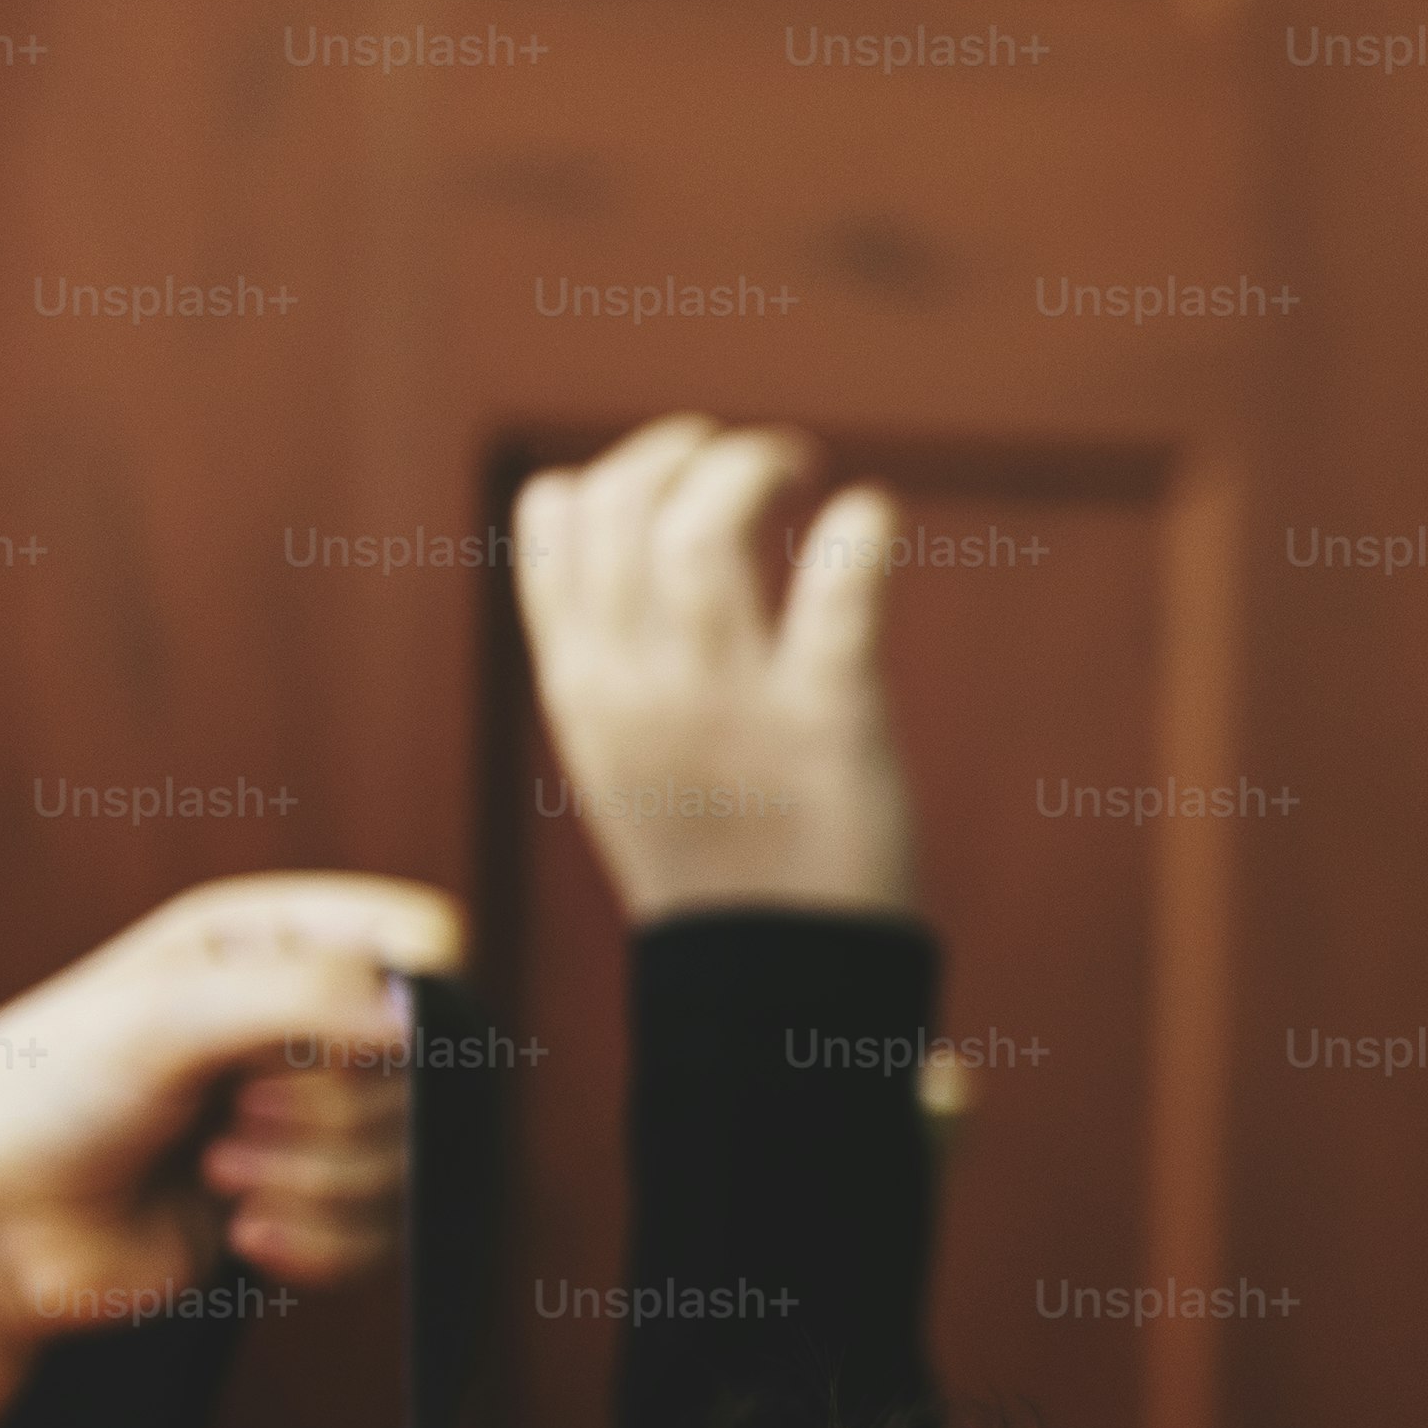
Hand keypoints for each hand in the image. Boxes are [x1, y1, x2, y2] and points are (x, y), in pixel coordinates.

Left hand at [0, 873, 462, 1427]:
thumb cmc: (47, 1093)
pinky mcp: (315, 1209)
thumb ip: (301, 996)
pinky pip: (385, 1237)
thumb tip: (414, 1027)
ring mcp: (318, 1122)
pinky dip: (317, 1243)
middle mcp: (312, 1025)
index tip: (322, 1038)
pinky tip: (237, 1232)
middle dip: (327, 1111)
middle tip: (228, 1113)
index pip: (424, 941)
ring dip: (312, 1180)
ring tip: (217, 1173)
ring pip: (410, 1160)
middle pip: (426, 1069)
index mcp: (281, 942)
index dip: (399, 997)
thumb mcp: (165, 1014)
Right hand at [515, 415, 914, 921]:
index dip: (619, 467)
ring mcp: (727, 706)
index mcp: (582, 686)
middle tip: (756, 460)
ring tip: (803, 469)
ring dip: (759, 470)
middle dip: (689, 450)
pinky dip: (857, 535)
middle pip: (631, 508)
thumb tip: (617, 525)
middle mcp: (639, 686)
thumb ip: (612, 647)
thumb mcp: (619, 747)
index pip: (554, 527)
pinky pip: (835, 600)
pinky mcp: (826, 725)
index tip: (679, 466)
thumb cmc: (712, 850)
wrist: (770, 978)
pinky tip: (872, 515)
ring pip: (708, 535)